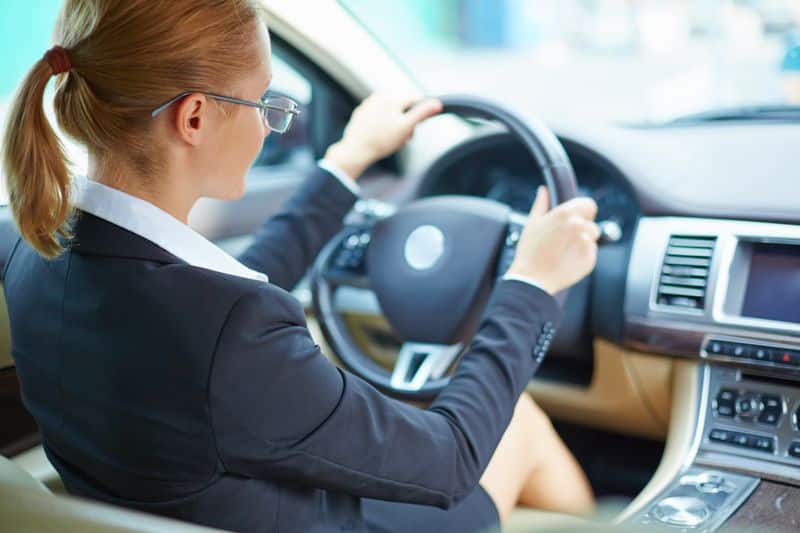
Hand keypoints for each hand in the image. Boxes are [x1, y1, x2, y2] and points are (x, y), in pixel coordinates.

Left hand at [323, 92, 442, 179]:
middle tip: (402, 138)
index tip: (412, 129)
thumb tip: (438, 103)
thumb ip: (422, 113)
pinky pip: (377, 117)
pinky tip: (379, 138)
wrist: (356, 151)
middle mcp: (379, 96)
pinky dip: (381, 126)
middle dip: (405, 121)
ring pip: (390, 112)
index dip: (418, 116)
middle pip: (402, 107)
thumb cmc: (381, 140)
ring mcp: (368, 104)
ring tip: (390, 140)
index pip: (415, 100)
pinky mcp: (361, 113)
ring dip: (394, 124)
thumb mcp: (406, 127)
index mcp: (392, 97)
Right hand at [507, 186, 599, 294]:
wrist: (532, 279)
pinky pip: (591, 253)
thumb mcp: (532, 223)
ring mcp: (586, 244)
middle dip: (582, 227)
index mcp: (566, 214)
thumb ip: (541, 204)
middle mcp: (579, 226)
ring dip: (583, 241)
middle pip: (591, 222)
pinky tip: (566, 260)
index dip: (583, 211)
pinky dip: (582, 256)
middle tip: (565, 238)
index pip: (589, 204)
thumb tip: (544, 191)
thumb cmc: (529, 252)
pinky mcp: (590, 260)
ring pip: (592, 238)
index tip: (575, 219)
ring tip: (564, 250)